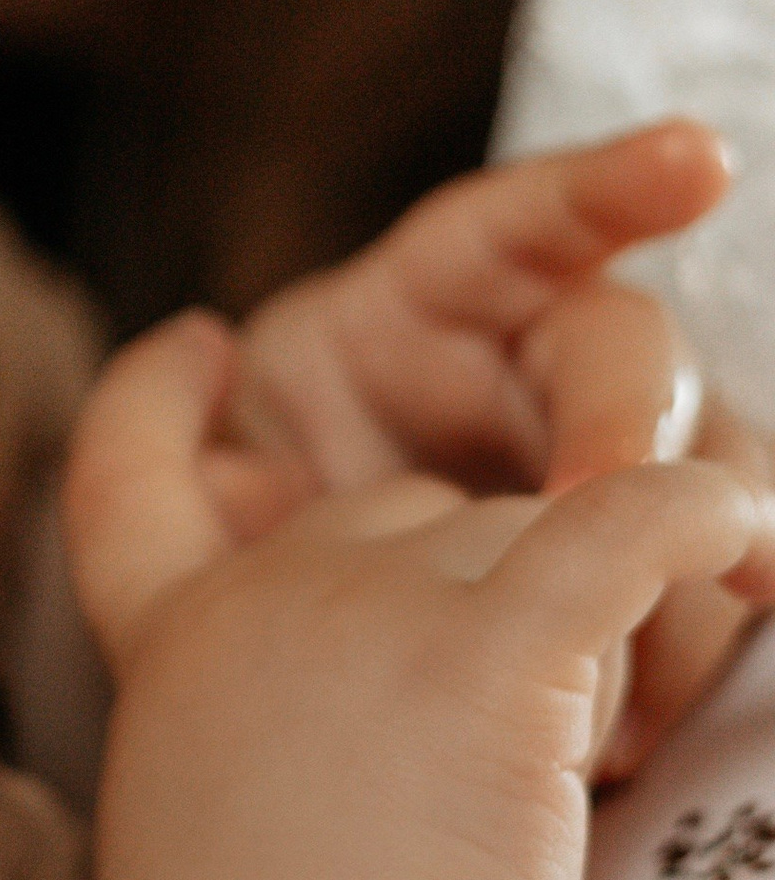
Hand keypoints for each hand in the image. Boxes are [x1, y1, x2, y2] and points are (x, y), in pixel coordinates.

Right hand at [67, 313, 774, 879]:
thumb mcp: (215, 850)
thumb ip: (265, 750)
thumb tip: (372, 748)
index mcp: (172, 653)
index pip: (128, 480)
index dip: (156, 407)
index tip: (197, 349)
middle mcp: (260, 597)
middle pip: (409, 511)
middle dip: (478, 606)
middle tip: (507, 783)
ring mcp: (369, 608)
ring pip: (525, 536)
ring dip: (582, 639)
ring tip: (573, 793)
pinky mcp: (491, 652)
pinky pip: (625, 525)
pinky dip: (699, 518)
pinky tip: (744, 535)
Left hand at [215, 123, 767, 768]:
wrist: (281, 669)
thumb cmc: (246, 535)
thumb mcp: (185, 485)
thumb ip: (172, 447)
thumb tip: (211, 384)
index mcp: (438, 307)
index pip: (534, 222)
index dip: (612, 182)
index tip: (694, 163)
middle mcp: (542, 371)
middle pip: (634, 355)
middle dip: (638, 417)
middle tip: (611, 497)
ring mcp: (612, 468)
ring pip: (707, 470)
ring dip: (696, 546)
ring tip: (640, 635)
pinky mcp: (650, 575)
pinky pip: (704, 591)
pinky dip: (697, 647)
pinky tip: (655, 715)